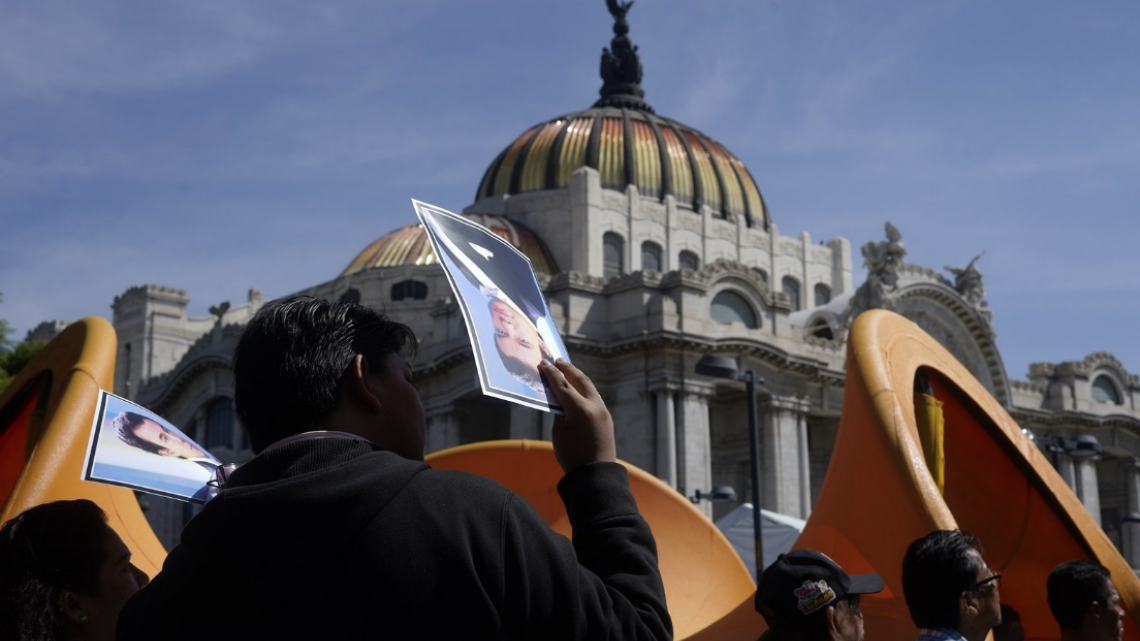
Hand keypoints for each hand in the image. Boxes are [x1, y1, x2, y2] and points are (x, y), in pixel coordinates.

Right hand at [539, 359, 616, 473]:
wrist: (596, 475)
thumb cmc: (572, 457)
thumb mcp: (559, 433)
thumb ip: (560, 412)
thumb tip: (560, 399)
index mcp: (580, 410)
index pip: (563, 385)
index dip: (551, 373)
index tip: (543, 363)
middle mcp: (594, 406)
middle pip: (580, 380)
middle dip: (568, 369)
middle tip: (557, 361)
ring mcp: (603, 411)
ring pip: (589, 387)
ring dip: (577, 377)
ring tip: (567, 369)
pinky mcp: (606, 417)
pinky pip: (594, 396)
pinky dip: (584, 389)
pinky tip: (578, 388)